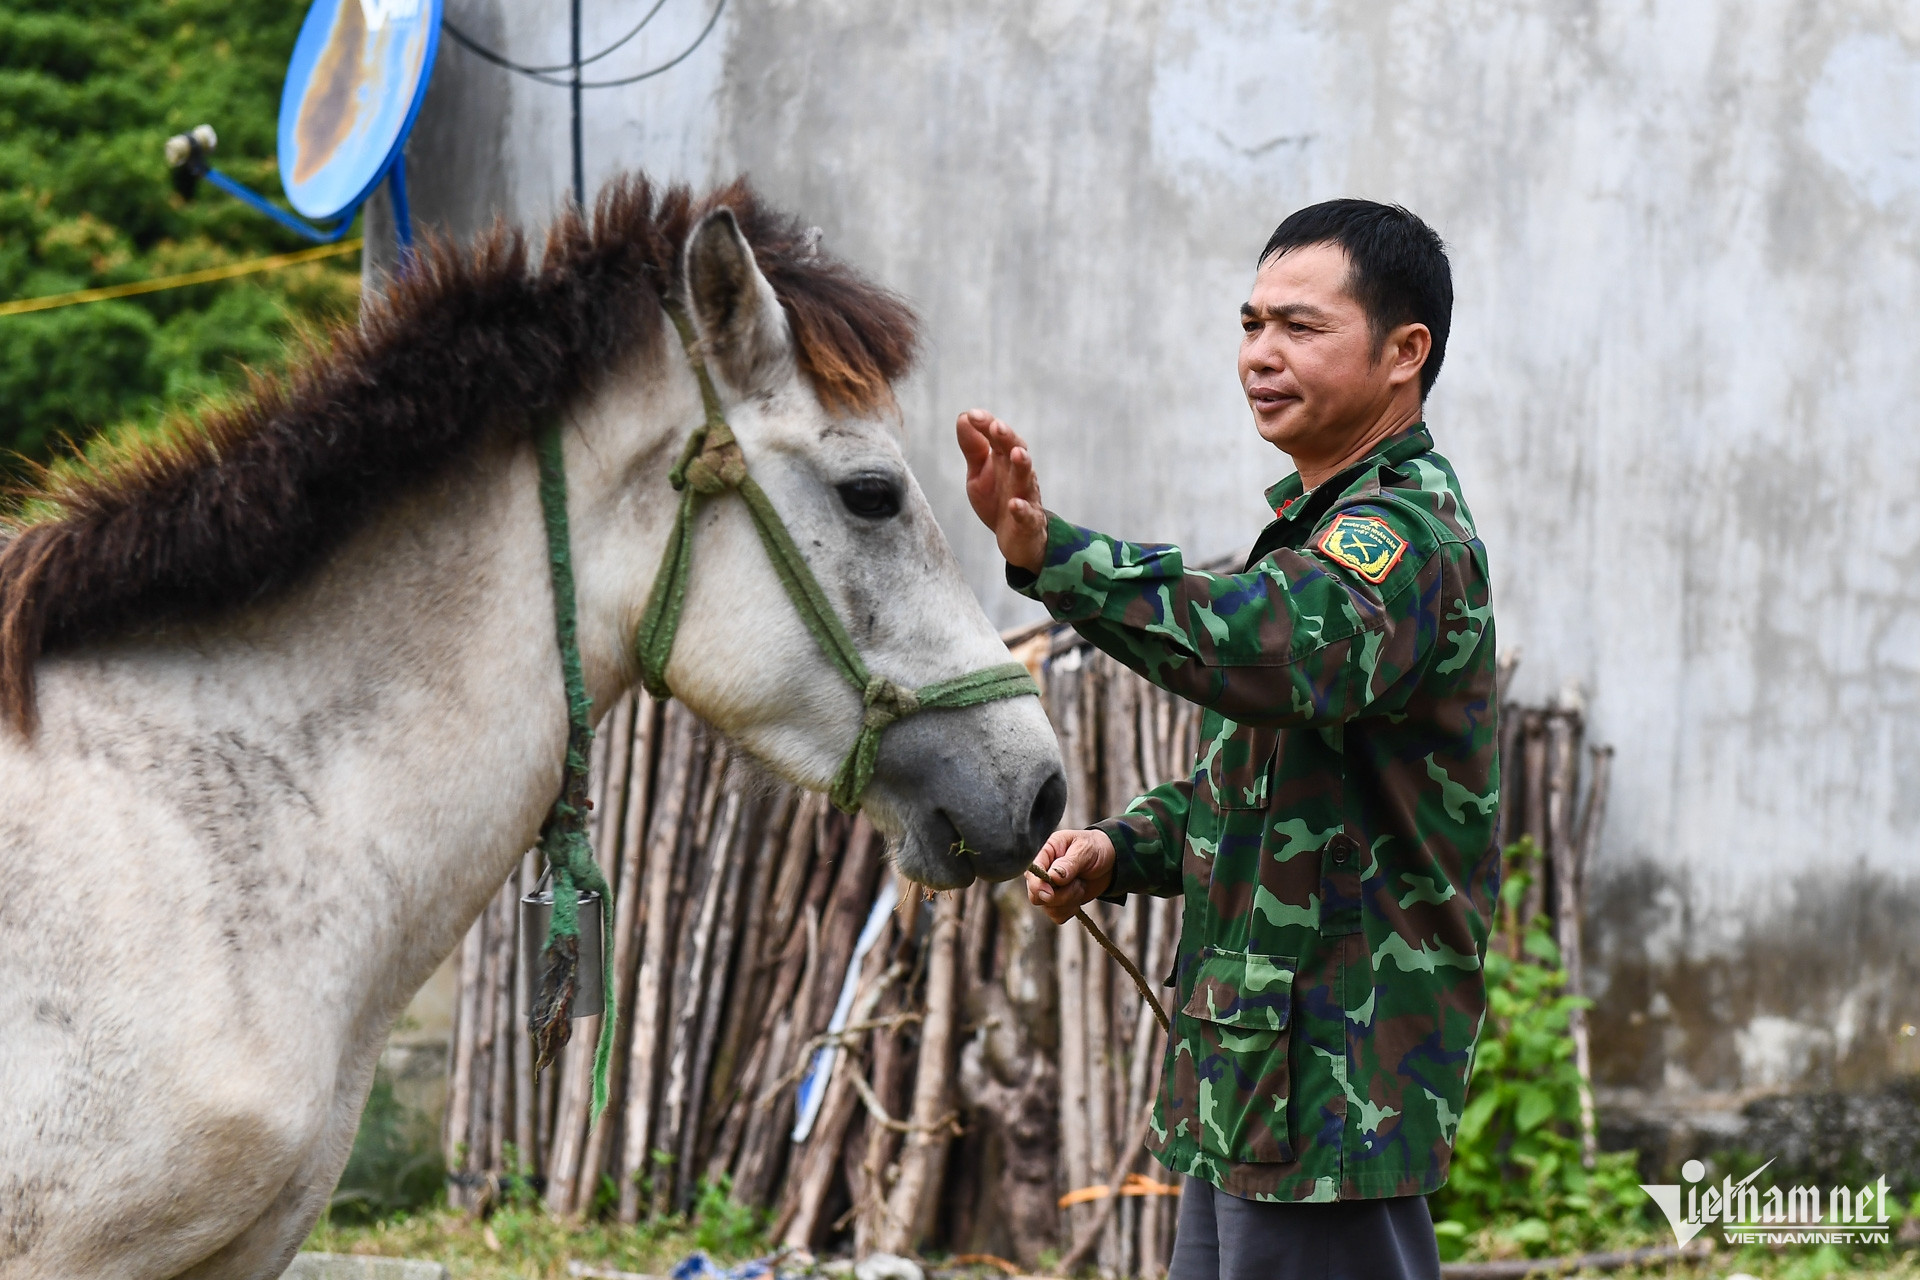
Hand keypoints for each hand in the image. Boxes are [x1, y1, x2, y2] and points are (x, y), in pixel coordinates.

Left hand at [956, 409, 1046, 573]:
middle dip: (1007, 438)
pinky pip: (1027, 515)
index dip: (986, 425)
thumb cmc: (997, 499)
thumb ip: (973, 448)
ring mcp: (1026, 496)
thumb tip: (963, 417)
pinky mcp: (1029, 522)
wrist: (1017, 538)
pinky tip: (1015, 504)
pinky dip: (1022, 510)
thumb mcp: (978, 472)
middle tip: (997, 426)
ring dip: (1022, 465)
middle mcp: (1018, 473)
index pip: (997, 437)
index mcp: (1004, 459)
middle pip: (1016, 450)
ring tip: (1017, 453)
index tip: (972, 415)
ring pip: (1027, 478)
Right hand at [1026, 828, 1115, 925]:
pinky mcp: (1058, 903)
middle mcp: (1042, 873)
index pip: (1031, 874)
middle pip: (1035, 896)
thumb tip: (1053, 877)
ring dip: (1069, 901)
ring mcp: (1049, 889)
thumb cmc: (1094, 849)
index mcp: (1045, 853)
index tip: (1051, 892)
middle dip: (1059, 896)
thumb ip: (1069, 863)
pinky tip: (1079, 896)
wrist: (1109, 863)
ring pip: (1048, 908)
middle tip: (1078, 884)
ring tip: (1080, 885)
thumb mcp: (1085, 850)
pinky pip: (1057, 916)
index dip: (1038, 886)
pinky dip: (1071, 910)